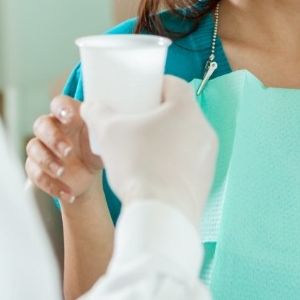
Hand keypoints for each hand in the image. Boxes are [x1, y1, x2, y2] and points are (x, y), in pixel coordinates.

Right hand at [25, 95, 103, 203]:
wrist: (90, 176)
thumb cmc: (96, 149)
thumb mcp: (102, 138)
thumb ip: (100, 126)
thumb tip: (101, 117)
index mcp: (69, 116)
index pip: (58, 103)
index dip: (61, 108)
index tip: (69, 118)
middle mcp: (52, 128)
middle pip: (41, 124)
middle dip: (53, 139)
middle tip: (68, 152)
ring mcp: (42, 148)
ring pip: (33, 148)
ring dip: (47, 161)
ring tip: (63, 173)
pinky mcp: (36, 168)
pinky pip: (35, 174)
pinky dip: (51, 185)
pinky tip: (68, 192)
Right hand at [80, 75, 218, 228]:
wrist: (159, 215)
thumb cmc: (137, 167)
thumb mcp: (108, 133)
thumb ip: (98, 113)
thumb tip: (91, 106)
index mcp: (185, 109)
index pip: (175, 84)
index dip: (156, 85)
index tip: (141, 92)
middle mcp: (203, 129)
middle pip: (181, 111)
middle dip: (159, 114)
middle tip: (138, 121)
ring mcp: (208, 155)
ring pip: (187, 137)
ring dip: (168, 138)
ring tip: (143, 148)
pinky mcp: (207, 179)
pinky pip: (190, 161)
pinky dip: (174, 162)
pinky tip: (154, 172)